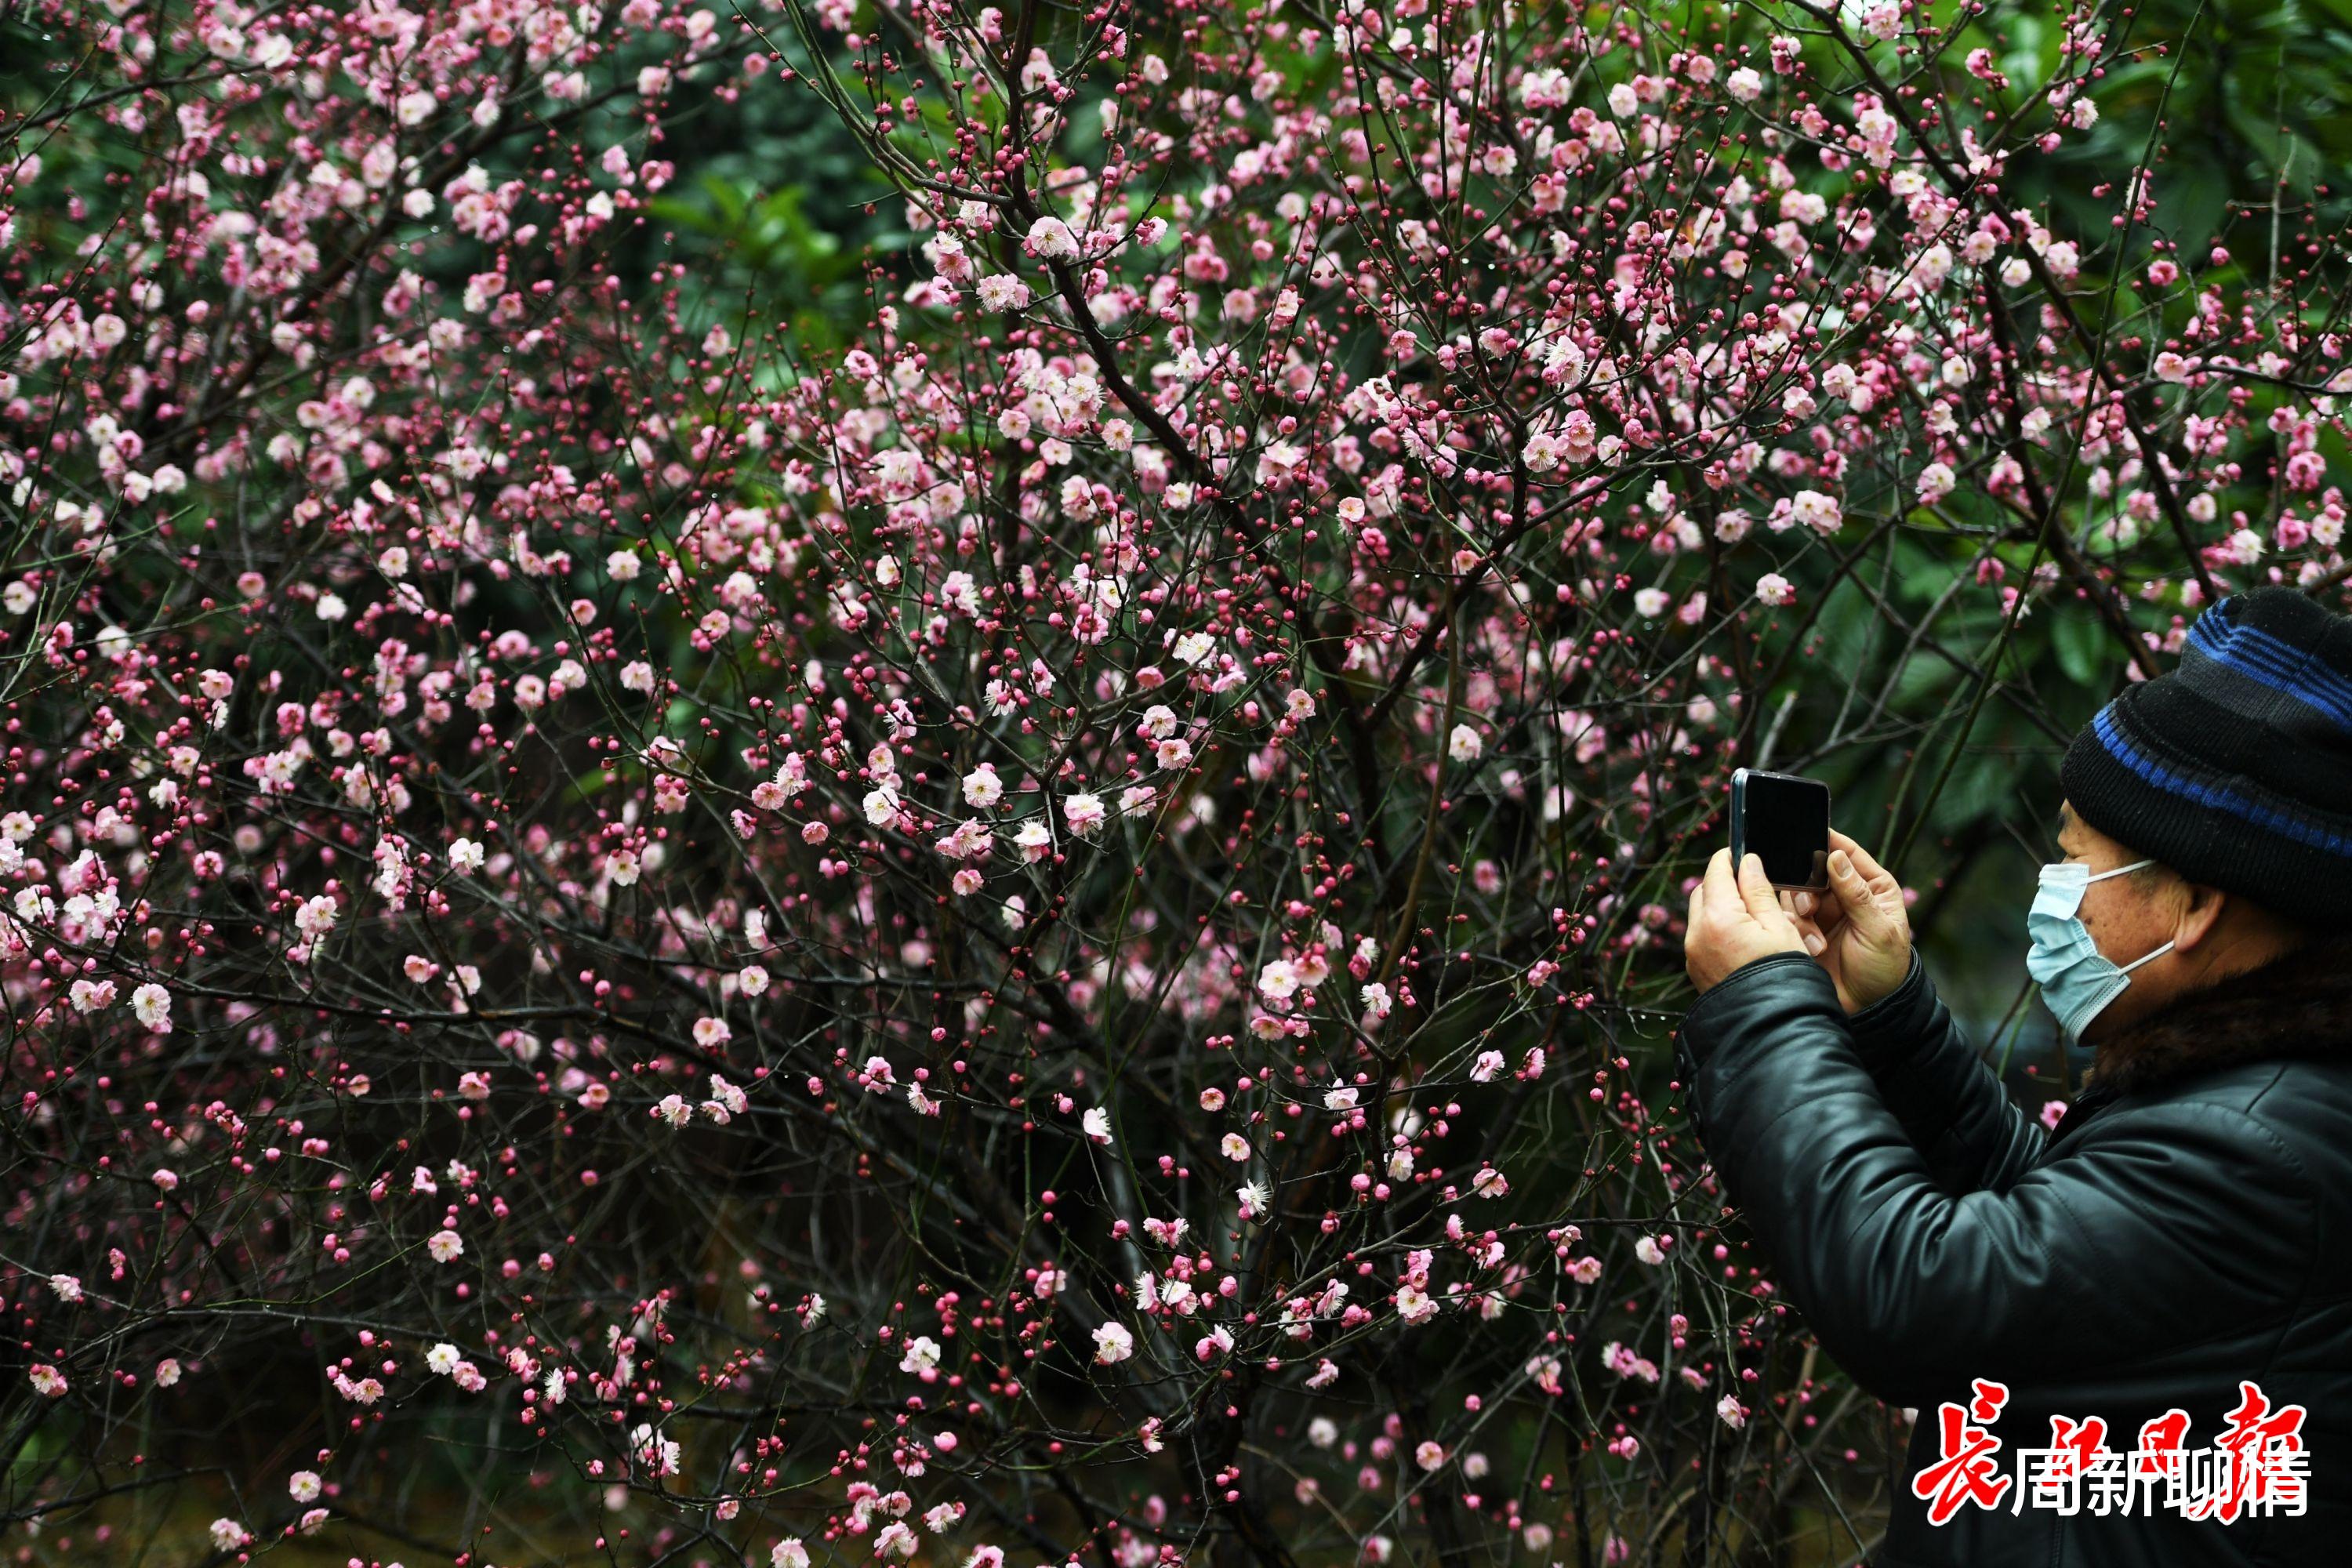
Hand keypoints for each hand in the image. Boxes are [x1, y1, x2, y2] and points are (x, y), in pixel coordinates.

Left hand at [1684, 848, 1807, 994]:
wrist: (1773, 1025)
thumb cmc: (1784, 975)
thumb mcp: (1779, 926)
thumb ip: (1759, 890)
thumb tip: (1748, 861)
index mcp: (1717, 918)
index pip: (1716, 871)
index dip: (1730, 858)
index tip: (1743, 853)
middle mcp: (1696, 934)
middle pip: (1704, 892)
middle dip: (1724, 882)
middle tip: (1753, 884)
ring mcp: (1692, 954)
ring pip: (1701, 915)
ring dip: (1720, 907)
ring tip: (1754, 914)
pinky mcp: (1696, 970)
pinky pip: (1701, 938)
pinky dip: (1717, 929)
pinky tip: (1744, 937)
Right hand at [1782, 827, 1912, 1014]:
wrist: (1867, 1007)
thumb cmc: (1884, 967)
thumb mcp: (1878, 931)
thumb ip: (1857, 894)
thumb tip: (1836, 856)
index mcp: (1869, 886)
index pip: (1846, 852)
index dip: (1826, 842)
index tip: (1806, 840)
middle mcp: (1842, 894)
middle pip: (1811, 869)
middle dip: (1806, 886)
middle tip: (1810, 907)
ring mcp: (1821, 912)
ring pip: (1793, 892)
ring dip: (1801, 915)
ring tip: (1817, 940)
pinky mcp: (1803, 930)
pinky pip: (1785, 917)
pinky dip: (1794, 931)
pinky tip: (1812, 948)